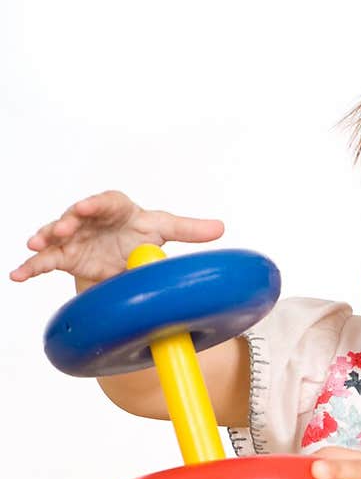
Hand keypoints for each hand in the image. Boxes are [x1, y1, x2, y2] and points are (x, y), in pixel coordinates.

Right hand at [9, 189, 224, 284]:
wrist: (124, 257)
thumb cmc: (142, 235)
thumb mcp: (164, 231)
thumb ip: (189, 230)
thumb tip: (221, 228)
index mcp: (115, 207)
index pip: (105, 202)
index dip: (96, 204)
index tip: (88, 207)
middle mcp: (90, 219)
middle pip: (75, 217)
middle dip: (66, 221)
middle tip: (62, 227)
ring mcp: (74, 237)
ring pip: (55, 236)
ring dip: (44, 239)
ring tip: (33, 244)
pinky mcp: (64, 256)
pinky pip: (44, 261)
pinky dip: (30, 267)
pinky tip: (16, 276)